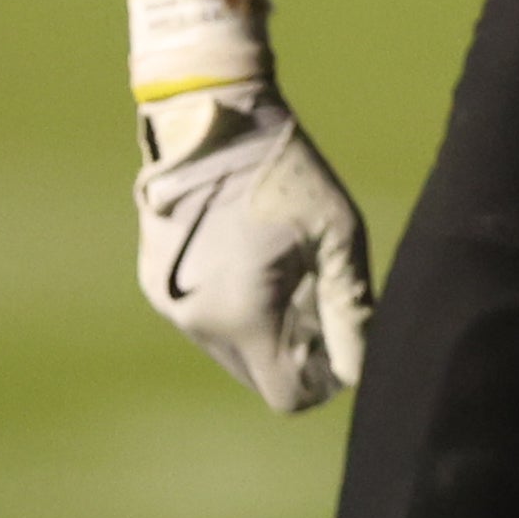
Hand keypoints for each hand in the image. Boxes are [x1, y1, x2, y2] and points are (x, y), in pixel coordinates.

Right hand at [135, 83, 371, 414]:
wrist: (216, 123)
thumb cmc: (288, 175)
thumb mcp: (338, 237)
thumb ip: (351, 309)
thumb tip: (361, 369)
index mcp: (244, 317)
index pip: (287, 394)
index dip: (323, 379)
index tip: (342, 340)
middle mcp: (199, 323)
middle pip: (260, 374)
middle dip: (297, 353)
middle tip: (322, 301)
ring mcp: (171, 306)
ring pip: (233, 350)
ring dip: (267, 330)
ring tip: (292, 273)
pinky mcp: (157, 285)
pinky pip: (207, 320)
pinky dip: (237, 309)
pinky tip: (258, 263)